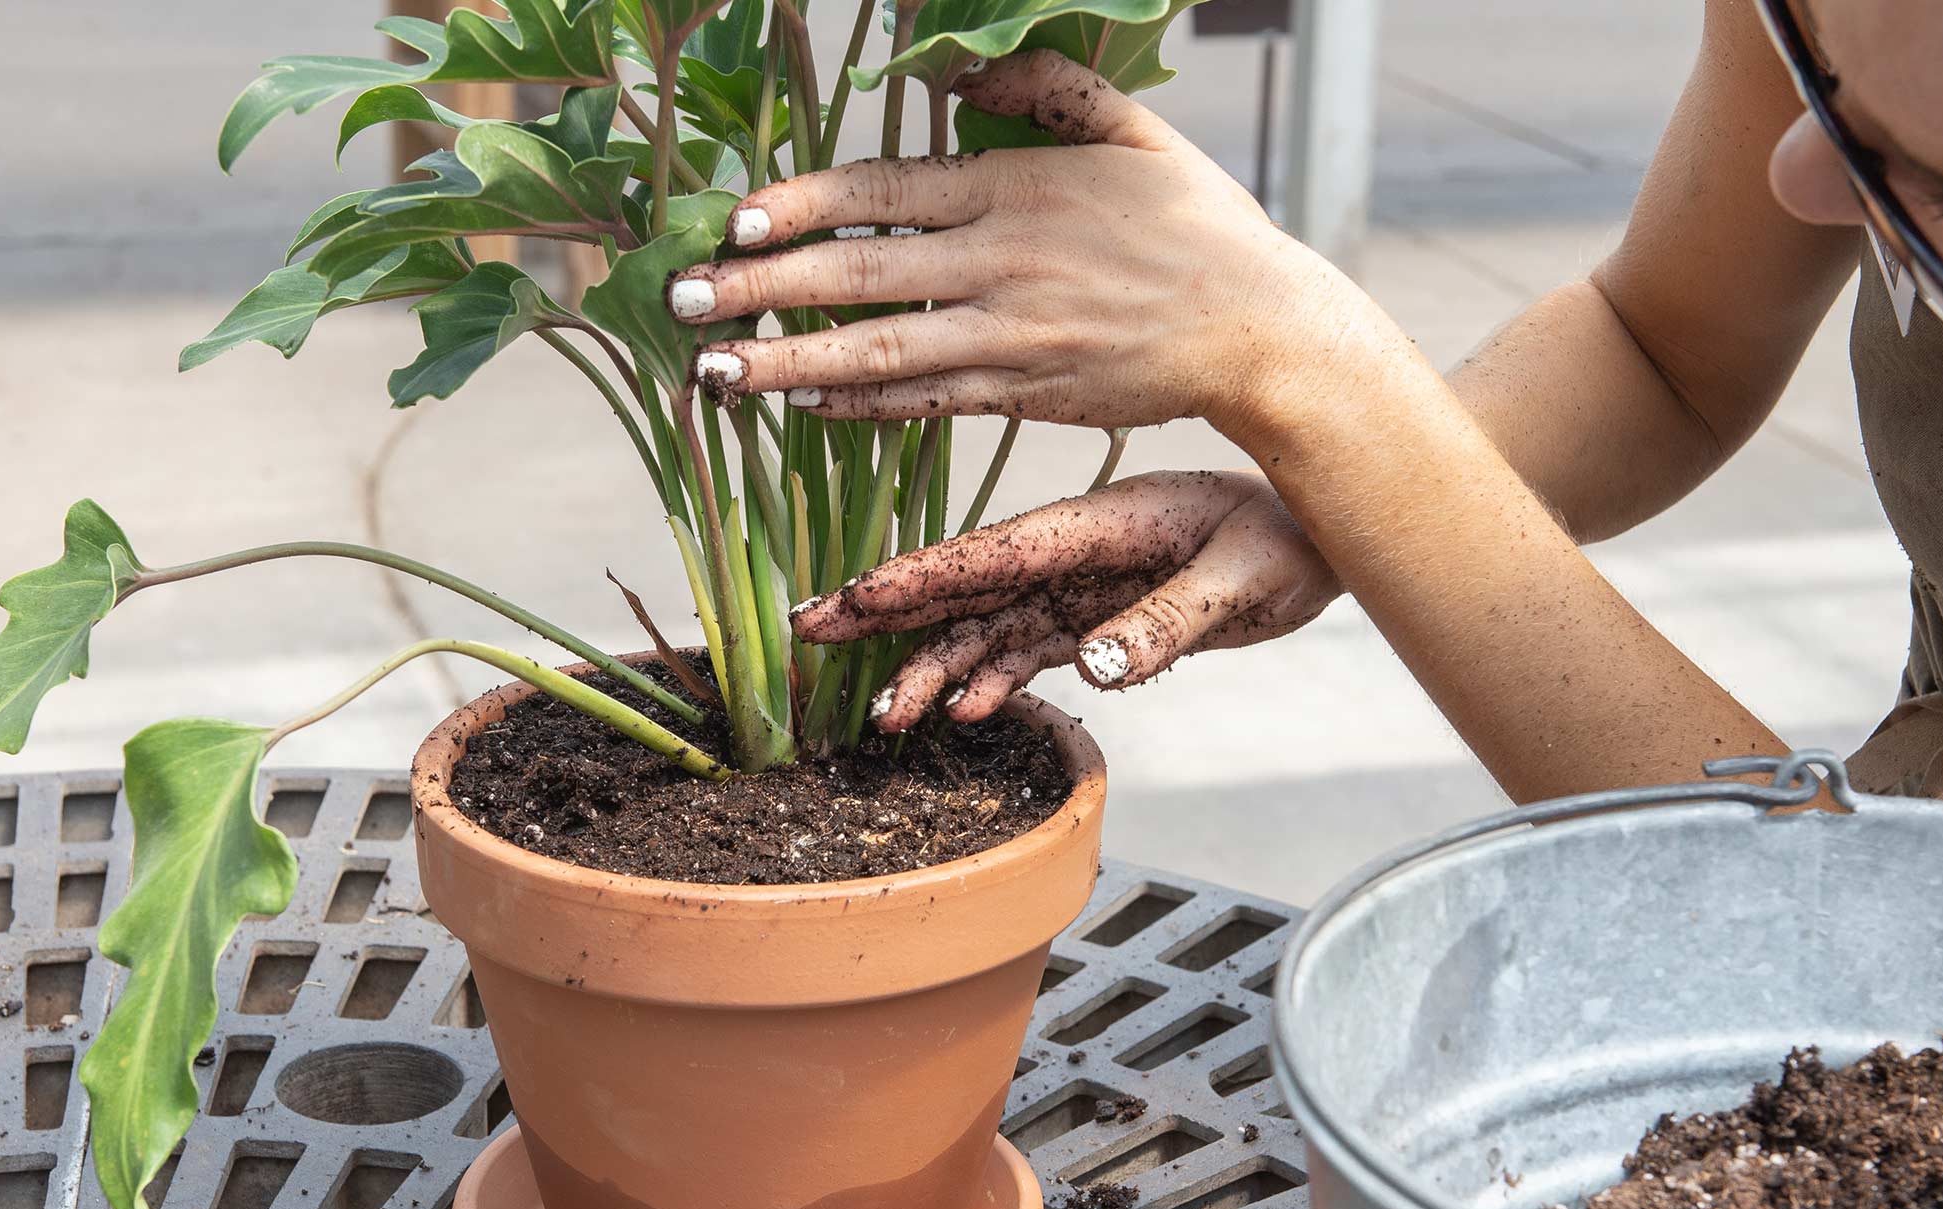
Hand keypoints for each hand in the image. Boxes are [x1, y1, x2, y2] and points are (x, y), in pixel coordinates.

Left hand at [666, 51, 1377, 431]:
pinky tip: (796, 403)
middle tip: (682, 301)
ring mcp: (1009, 338)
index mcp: (1017, 189)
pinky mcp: (1022, 395)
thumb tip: (953, 66)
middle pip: (858, 275)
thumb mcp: (1133, 129)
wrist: (1260, 331)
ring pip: (877, 353)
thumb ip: (1044, 86)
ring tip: (711, 373)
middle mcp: (1002, 264)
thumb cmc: (1196, 223)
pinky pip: (923, 404)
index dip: (801, 204)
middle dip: (761, 289)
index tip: (734, 218)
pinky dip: (857, 407)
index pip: (882, 189)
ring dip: (786, 363)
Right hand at [791, 470, 1336, 728]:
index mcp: (1096, 526)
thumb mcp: (1245, 582)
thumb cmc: (1289, 541)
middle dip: (889, 611)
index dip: (921, 578)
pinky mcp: (1096, 616)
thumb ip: (1168, 624)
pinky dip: (995, 679)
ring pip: (988, 626)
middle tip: (811, 633)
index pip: (993, 555)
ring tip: (887, 714)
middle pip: (965, 585)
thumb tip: (1096, 668)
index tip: (856, 596)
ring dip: (937, 666)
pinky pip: (1029, 649)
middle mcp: (1072, 553)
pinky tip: (965, 712)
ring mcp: (1079, 586)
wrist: (1321, 538)